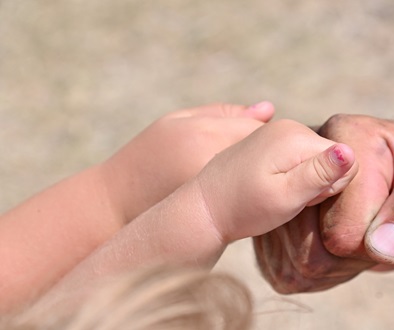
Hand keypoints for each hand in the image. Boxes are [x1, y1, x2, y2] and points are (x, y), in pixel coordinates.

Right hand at [101, 102, 273, 223]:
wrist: (115, 208)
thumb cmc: (146, 157)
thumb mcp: (175, 122)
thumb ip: (223, 113)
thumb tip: (269, 110)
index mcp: (203, 135)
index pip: (256, 129)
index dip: (264, 131)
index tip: (264, 135)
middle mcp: (214, 164)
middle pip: (263, 156)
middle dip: (269, 154)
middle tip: (271, 155)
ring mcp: (217, 193)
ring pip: (260, 180)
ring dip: (264, 175)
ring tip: (257, 174)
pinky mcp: (218, 215)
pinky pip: (251, 201)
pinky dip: (253, 194)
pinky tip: (245, 192)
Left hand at [195, 119, 357, 242]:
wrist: (204, 208)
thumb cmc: (246, 208)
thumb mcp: (287, 197)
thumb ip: (321, 174)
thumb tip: (350, 151)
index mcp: (295, 135)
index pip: (347, 161)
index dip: (330, 187)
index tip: (302, 198)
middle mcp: (288, 126)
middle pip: (333, 158)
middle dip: (319, 184)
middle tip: (287, 198)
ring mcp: (278, 131)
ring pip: (318, 160)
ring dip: (306, 182)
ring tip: (277, 193)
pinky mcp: (271, 141)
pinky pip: (301, 159)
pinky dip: (293, 177)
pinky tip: (271, 187)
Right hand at [253, 113, 393, 292]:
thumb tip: (381, 244)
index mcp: (348, 137)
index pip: (343, 227)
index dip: (382, 239)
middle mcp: (311, 159)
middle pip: (314, 248)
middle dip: (360, 255)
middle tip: (391, 226)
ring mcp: (294, 190)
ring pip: (299, 262)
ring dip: (343, 265)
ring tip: (372, 232)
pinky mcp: (287, 217)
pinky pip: (289, 270)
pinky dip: (324, 273)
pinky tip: (350, 246)